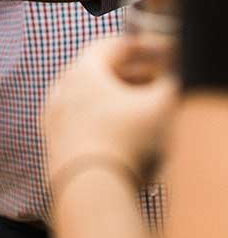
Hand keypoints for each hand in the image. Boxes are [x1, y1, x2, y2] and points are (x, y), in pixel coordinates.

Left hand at [44, 37, 177, 182]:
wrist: (90, 192)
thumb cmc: (127, 142)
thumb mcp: (166, 105)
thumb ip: (179, 80)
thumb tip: (184, 73)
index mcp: (81, 72)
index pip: (114, 45)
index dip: (147, 45)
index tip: (171, 53)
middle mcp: (60, 92)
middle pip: (101, 74)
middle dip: (136, 75)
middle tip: (164, 83)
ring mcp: (53, 121)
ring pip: (91, 101)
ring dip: (121, 102)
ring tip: (148, 112)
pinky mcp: (54, 148)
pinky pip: (82, 127)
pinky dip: (106, 125)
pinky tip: (129, 140)